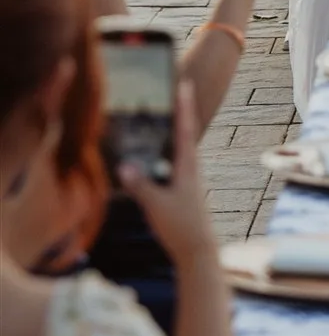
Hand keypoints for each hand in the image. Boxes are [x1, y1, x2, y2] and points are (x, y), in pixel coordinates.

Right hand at [118, 81, 215, 264]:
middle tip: (168, 92)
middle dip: (176, 113)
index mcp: (187, 167)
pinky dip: (162, 153)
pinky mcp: (181, 190)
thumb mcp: (156, 205)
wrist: (197, 251)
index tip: (183, 83)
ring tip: (157, 116)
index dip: (183, 106)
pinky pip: (170, 164)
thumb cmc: (181, 226)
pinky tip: (149, 156)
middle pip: (183, 134)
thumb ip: (140, 185)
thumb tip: (123, 165)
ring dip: (169, 133)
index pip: (186, 129)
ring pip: (177, 149)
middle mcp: (190, 169)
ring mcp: (186, 179)